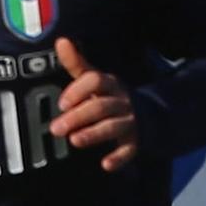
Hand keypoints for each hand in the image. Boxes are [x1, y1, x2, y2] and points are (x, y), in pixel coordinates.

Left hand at [49, 36, 141, 170]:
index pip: (95, 80)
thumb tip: (60, 40)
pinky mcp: (137, 141)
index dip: (78, 90)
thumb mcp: (95, 79)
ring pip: (113, 126)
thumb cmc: (109, 96)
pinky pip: (130, 149)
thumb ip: (76, 64)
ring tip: (74, 141)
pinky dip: (119, 157)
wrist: (151, 115)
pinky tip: (106, 165)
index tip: (62, 103)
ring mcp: (131, 121)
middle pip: (101, 106)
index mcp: (110, 84)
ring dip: (94, 134)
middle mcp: (122, 101)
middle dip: (78, 117)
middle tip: (55, 129)